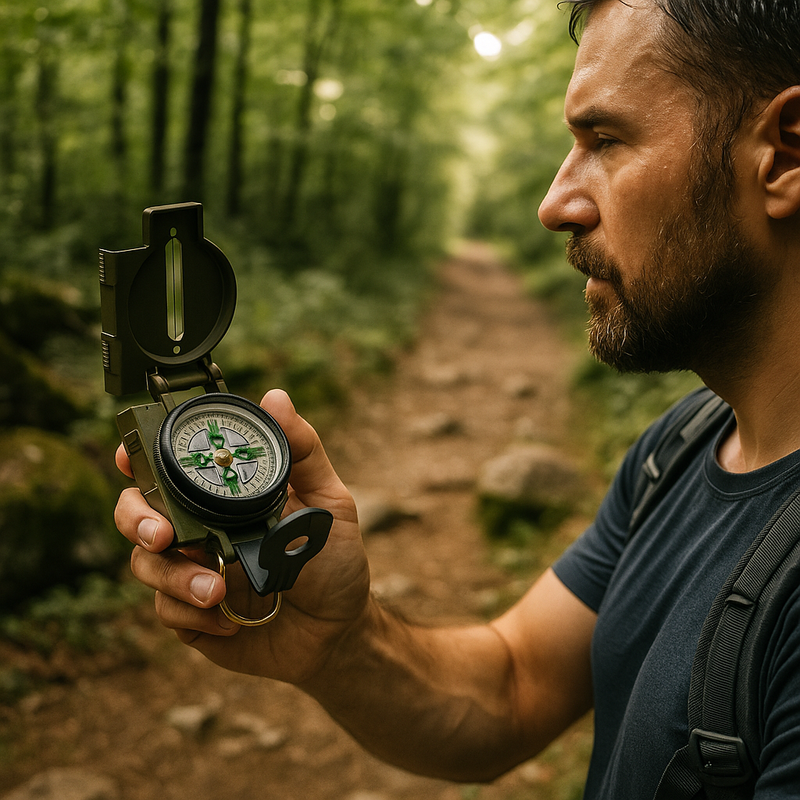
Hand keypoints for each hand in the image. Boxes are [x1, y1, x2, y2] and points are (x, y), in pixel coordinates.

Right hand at [114, 389, 370, 682]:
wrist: (338, 629)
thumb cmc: (333, 559)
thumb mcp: (328, 502)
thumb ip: (303, 451)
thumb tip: (276, 398)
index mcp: (225, 497)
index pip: (170, 470)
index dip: (138, 459)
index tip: (129, 457)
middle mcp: (202, 529)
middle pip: (139, 513)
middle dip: (136, 519)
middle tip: (162, 536)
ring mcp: (193, 571)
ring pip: (146, 564)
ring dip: (175, 577)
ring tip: (218, 590)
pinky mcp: (191, 615)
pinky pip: (166, 610)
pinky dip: (192, 613)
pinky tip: (230, 622)